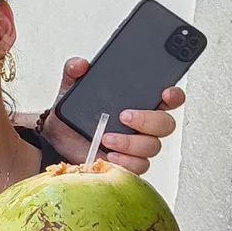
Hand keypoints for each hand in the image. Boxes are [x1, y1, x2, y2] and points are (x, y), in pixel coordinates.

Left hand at [41, 57, 186, 174]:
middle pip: (165, 124)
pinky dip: (125, 161)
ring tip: (107, 137)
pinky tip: (109, 155)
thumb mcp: (70, 89)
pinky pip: (139, 166)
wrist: (57, 141)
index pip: (169, 98)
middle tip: (124, 116)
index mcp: (139, 103)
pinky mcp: (129, 164)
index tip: (165, 92)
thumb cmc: (73, 115)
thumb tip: (80, 64)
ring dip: (130, 142)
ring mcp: (138, 146)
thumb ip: (73, 71)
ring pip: (152, 146)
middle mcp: (144, 125)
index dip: (174, 95)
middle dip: (147, 120)